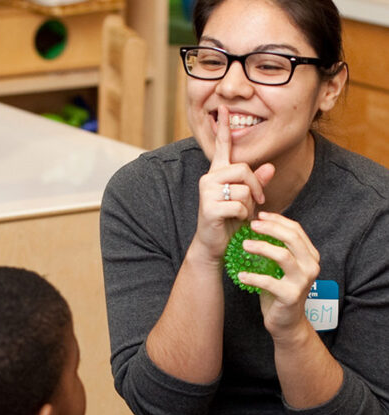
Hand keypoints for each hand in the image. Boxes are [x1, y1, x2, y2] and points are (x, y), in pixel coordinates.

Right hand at [193, 105, 274, 261]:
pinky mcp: (208, 207)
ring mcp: (207, 192)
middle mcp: (209, 178)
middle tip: (258, 201)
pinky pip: (239, 205)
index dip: (223, 128)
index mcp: (217, 173)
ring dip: (249, 205)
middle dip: (256, 186)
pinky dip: (244, 215)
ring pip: (243, 188)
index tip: (223, 108)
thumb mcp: (246, 199)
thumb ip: (258, 183)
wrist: (214, 244)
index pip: (221, 147)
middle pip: (244, 168)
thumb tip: (271, 166)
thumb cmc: (230, 221)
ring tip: (242, 214)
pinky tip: (236, 221)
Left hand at [238, 212, 319, 344]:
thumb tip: (258, 223)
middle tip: (251, 225)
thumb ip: (278, 247)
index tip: (258, 215)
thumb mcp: (282, 267)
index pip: (296, 230)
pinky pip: (269, 282)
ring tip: (244, 245)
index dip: (277, 220)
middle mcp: (311, 266)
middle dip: (270, 228)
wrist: (287, 322)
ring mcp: (302, 281)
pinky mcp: (290, 296)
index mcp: (310, 256)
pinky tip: (241, 275)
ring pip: (282, 256)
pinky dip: (252, 277)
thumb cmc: (280, 290)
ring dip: (261, 248)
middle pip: (291, 238)